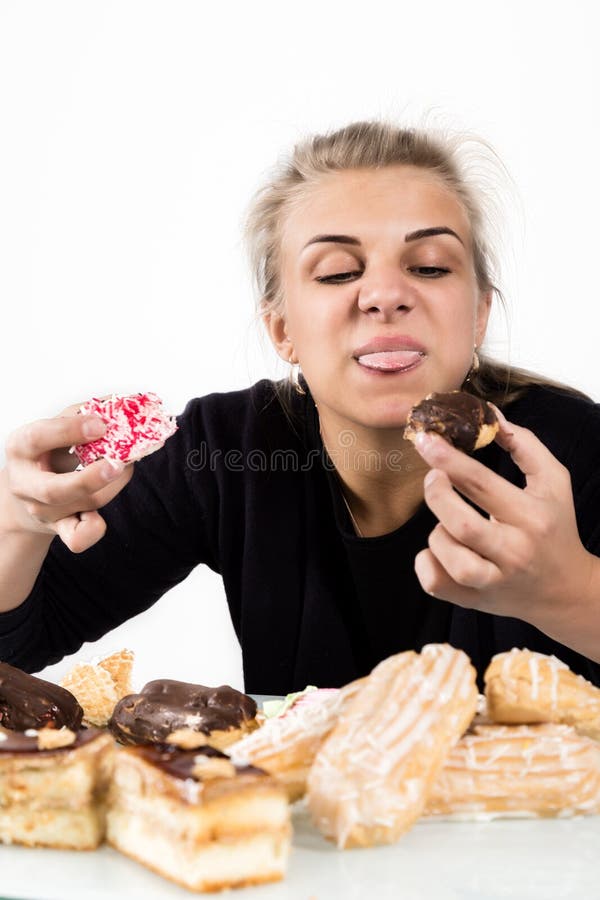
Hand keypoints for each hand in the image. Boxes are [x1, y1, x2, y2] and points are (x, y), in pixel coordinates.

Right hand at [2, 399, 133, 552]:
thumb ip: (81, 416)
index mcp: (21, 448)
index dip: (69, 431)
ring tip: (125, 464)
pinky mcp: (60, 527)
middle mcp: (26, 483)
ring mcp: (42, 510)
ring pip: (84, 504)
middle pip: (55, 490)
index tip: (101, 424)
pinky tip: (102, 512)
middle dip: (89, 479)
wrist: (29, 491)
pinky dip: (93, 529)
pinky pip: (78, 537)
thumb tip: (120, 403)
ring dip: (113, 485)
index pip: (38, 438)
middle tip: (117, 464)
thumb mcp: (54, 429)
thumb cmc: (47, 452)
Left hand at [412, 407, 594, 631]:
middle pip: (460, 522)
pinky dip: (427, 562)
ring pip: (447, 554)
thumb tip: (489, 412)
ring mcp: (494, 581)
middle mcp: (514, 551)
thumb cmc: (554, 526)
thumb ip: (523, 444)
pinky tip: (440, 550)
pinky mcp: (476, 601)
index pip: (481, 484)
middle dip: (436, 493)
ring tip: (448, 524)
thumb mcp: (552, 481)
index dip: (448, 459)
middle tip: (434, 478)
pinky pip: (436, 583)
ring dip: (437, 531)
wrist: (566, 590)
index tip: (426, 440)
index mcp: (531, 516)